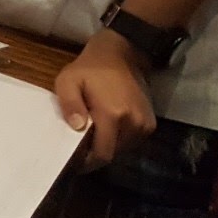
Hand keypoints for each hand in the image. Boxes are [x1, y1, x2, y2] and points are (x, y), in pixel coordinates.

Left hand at [53, 30, 157, 169]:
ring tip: (93, 135)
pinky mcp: (150, 123)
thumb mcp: (68, 80)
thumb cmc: (91, 68)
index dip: (88, 162)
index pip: (103, 153)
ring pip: (123, 149)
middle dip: (95, 154)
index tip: (74, 163)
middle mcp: (133, 123)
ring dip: (108, 146)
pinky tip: (107, 128)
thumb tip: (77, 129)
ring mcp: (144, 124)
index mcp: (113, 114)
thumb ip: (70, 105)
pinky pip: (132, 141)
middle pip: (113, 153)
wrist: (123, 54)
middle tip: (80, 146)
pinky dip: (119, 139)